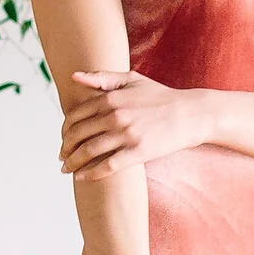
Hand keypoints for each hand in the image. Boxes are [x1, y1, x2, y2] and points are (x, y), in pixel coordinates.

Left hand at [62, 69, 206, 180]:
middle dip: (65, 149)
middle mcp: (115, 115)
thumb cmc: (161, 96)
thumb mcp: (132, 79)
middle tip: (62, 157)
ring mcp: (126, 134)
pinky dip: (90, 174)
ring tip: (67, 169)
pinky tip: (81, 177)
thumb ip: (102, 77)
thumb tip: (74, 76)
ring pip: (89, 151)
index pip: (75, 116)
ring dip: (72, 163)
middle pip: (78, 135)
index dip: (64, 131)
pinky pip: (107, 166)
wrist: (191, 114)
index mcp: (111, 97)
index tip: (63, 140)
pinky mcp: (138, 152)